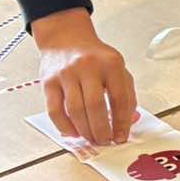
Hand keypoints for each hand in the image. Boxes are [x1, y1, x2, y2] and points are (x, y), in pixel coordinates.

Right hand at [34, 7, 137, 146]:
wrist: (66, 39)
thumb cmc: (95, 57)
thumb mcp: (118, 68)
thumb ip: (127, 93)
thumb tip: (130, 121)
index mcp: (111, 63)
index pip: (119, 98)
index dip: (121, 121)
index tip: (122, 137)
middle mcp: (88, 67)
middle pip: (96, 106)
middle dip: (102, 130)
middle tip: (105, 141)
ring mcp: (66, 74)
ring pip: (75, 110)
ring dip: (85, 131)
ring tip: (92, 139)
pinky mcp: (49, 82)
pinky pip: (55, 110)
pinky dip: (64, 126)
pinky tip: (73, 133)